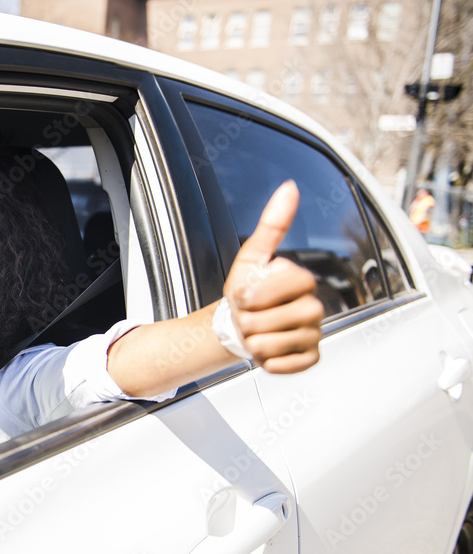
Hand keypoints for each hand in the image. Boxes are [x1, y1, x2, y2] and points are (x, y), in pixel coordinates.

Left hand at [222, 181, 323, 373]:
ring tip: (254, 331)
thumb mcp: (253, 256)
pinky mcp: (309, 360)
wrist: (237, 325)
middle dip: (249, 319)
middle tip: (248, 316)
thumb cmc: (247, 290)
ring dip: (252, 340)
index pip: (290, 283)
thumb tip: (289, 187)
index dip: (258, 292)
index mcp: (303, 282)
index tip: (245, 294)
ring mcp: (314, 336)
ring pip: (273, 344)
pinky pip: (283, 365)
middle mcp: (315, 308)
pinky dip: (265, 361)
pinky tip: (266, 349)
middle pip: (277, 318)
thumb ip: (272, 224)